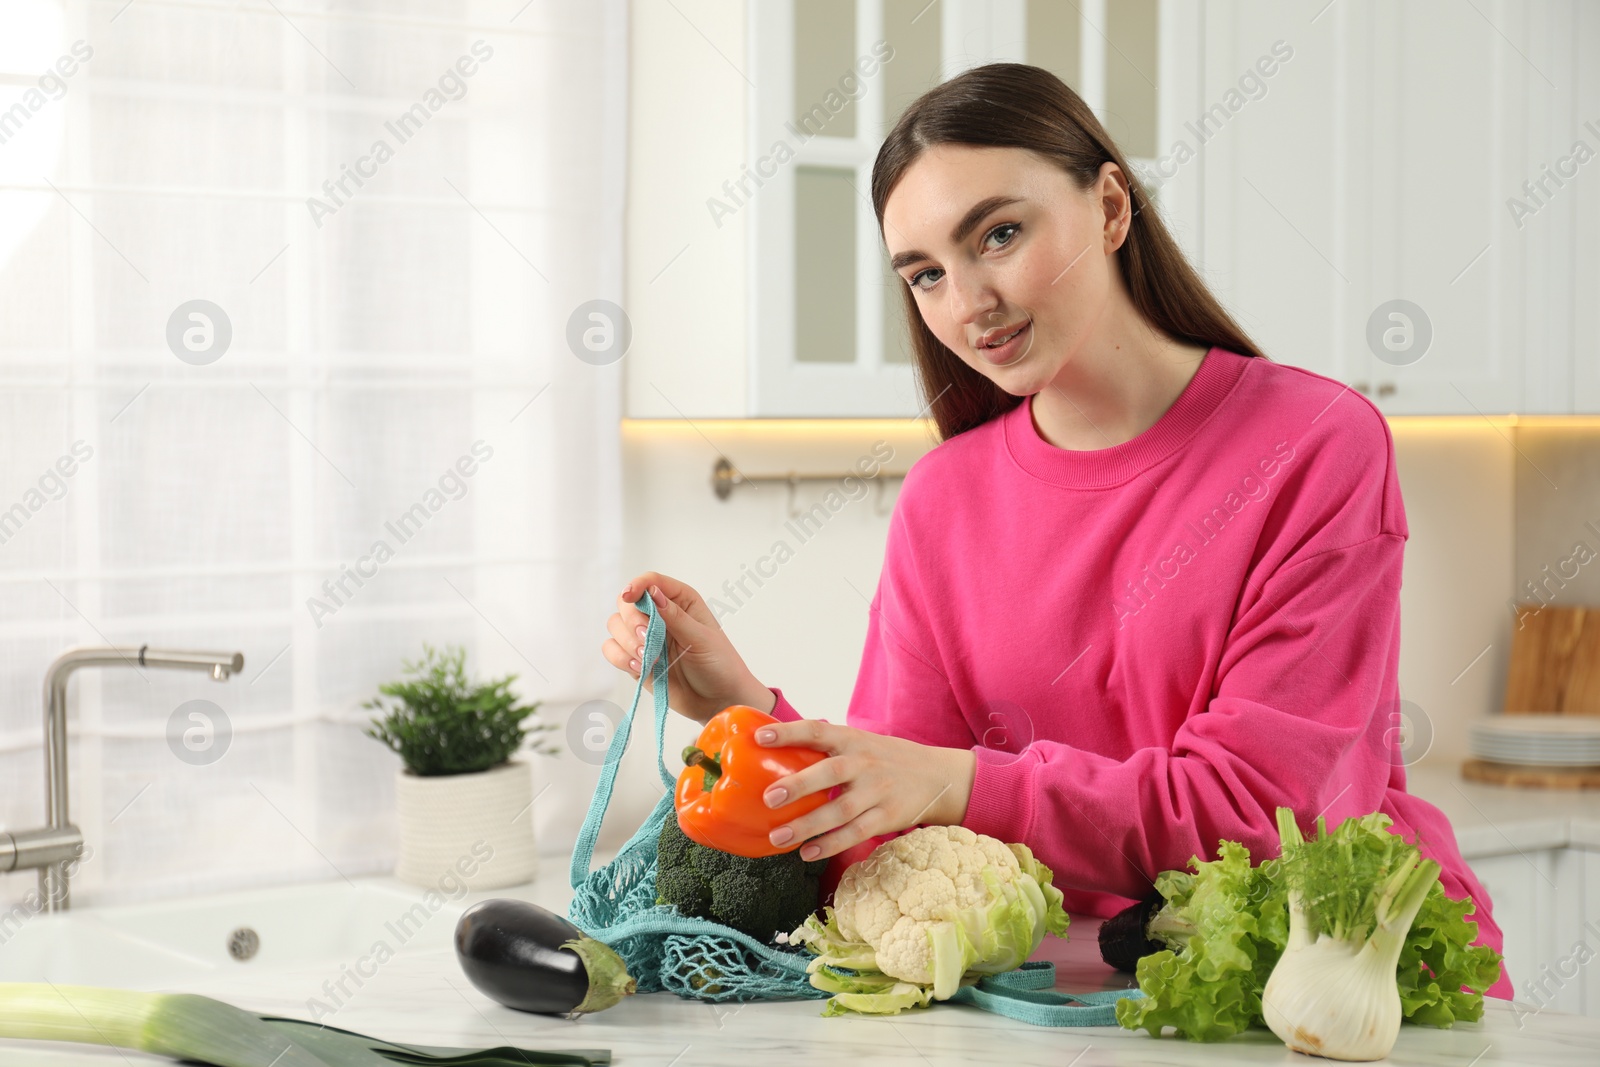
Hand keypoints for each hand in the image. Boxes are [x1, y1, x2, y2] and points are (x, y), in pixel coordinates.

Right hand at [602, 571, 774, 724]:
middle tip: (647, 640)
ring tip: (649, 660)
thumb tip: (652, 592)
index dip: (637, 586)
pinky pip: (613, 651)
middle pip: (627, 603)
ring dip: (627, 642)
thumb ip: (675, 616)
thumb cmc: (719, 665)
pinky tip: (639, 668)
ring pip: (615, 625)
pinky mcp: (636, 660)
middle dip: (632, 621)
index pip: (652, 582)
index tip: (629, 596)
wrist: (718, 701)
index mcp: (681, 601)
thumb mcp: (701, 638)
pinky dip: (620, 658)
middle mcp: (660, 615)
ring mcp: (646, 638)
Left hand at [752, 719, 976, 860]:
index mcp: (853, 740)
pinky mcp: (888, 817)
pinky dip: (831, 845)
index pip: (818, 730)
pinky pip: (856, 833)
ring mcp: (878, 791)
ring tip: (777, 838)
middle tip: (768, 798)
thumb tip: (778, 748)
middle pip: (830, 773)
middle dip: (798, 785)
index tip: (760, 738)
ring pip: (840, 811)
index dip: (789, 733)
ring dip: (807, 825)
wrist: (938, 776)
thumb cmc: (886, 759)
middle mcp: (865, 763)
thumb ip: (828, 746)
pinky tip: (808, 853)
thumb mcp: (861, 742)